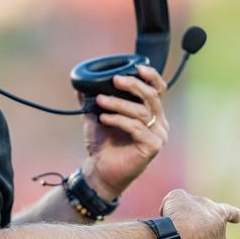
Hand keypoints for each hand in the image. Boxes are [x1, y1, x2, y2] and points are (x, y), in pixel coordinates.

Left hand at [81, 65, 168, 198]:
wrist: (100, 171)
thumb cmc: (103, 145)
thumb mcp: (97, 117)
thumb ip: (93, 100)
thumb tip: (81, 84)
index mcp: (151, 113)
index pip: (158, 89)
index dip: (151, 76)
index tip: (137, 67)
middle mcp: (159, 122)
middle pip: (152, 96)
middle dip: (133, 85)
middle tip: (115, 80)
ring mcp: (158, 135)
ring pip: (142, 111)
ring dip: (119, 103)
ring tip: (101, 101)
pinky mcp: (152, 146)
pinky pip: (136, 127)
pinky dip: (118, 120)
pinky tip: (104, 118)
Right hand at [160, 189, 239, 238]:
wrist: (174, 238)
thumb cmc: (179, 214)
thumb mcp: (178, 197)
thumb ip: (183, 200)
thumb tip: (179, 209)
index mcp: (218, 214)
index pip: (231, 213)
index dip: (233, 214)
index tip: (238, 217)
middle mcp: (220, 234)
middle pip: (211, 230)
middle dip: (199, 228)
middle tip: (182, 225)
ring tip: (175, 237)